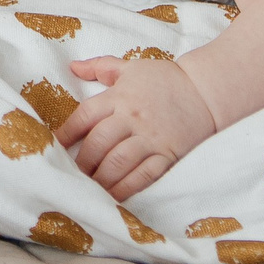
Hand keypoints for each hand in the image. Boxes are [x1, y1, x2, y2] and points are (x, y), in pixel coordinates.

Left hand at [57, 55, 218, 198]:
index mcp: (119, 97)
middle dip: (82, 162)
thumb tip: (72, 67)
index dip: (67, 134)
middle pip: (98, 144)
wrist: (207, 91)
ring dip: (100, 178)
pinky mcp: (168, 155)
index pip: (85, 117)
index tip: (56, 147)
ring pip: (118, 163)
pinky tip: (115, 196)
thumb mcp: (132, 67)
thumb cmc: (166, 79)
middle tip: (73, 174)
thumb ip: (101, 67)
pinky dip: (127, 188)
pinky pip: (144, 176)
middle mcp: (132, 118)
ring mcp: (151, 138)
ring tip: (90, 188)